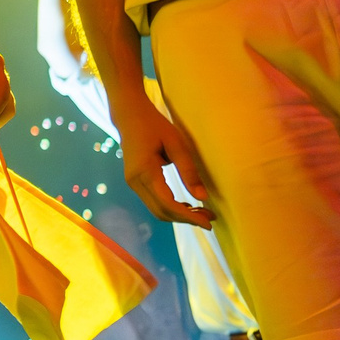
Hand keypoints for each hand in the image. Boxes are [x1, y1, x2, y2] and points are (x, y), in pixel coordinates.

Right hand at [116, 93, 213, 226]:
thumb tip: (203, 197)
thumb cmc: (155, 125)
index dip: (189, 217)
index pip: (168, 203)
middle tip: (210, 218)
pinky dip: (171, 208)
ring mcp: (132, 183)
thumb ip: (188, 171)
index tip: (209, 223)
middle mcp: (135, 182)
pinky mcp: (134, 182)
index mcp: (145, 171)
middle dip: (186, 219)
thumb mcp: (177, 143)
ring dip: (179, 215)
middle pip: (161, 212)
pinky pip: (153, 202)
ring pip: (157, 210)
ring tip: (201, 212)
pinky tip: (186, 205)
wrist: (129, 115)